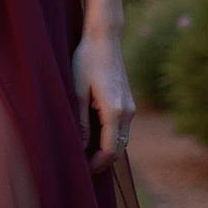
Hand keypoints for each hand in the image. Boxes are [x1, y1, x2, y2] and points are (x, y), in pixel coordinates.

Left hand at [72, 29, 134, 174]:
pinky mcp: (128, 102)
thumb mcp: (77, 92)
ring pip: (123, 139)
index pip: (111, 150)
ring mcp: (130, 107)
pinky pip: (122, 128)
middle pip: (120, 149)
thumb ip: (81, 121)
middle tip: (82, 164)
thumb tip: (81, 146)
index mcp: (115, 111)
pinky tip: (93, 136)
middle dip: (103, 160)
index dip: (97, 164)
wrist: (104, 39)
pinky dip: (111, 137)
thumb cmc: (86, 61)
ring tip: (85, 152)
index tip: (82, 169)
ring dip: (107, 149)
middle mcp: (127, 111)